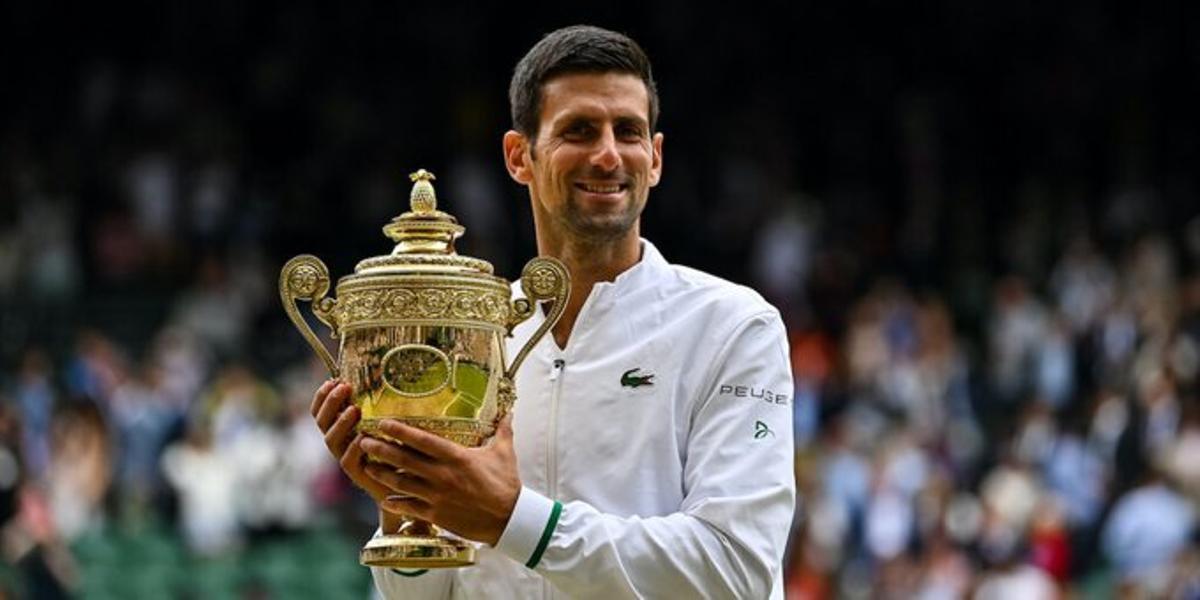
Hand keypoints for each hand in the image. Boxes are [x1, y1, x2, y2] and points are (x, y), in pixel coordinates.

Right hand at [310, 380, 394, 508]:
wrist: (405, 482)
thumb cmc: (397, 445)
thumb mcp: (386, 421)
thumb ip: (378, 404)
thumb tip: (381, 375)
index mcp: (341, 427)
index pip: (321, 410)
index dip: (322, 396)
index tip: (332, 380)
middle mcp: (339, 442)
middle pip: (322, 421)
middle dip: (330, 403)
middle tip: (344, 387)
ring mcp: (345, 457)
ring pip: (331, 440)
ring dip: (340, 423)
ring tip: (354, 409)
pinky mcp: (357, 474)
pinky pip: (348, 461)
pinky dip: (353, 448)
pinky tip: (362, 437)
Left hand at [359, 416, 520, 545]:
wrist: (509, 519)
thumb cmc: (506, 484)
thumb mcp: (504, 453)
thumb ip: (502, 431)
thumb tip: (508, 412)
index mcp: (456, 457)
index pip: (422, 440)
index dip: (400, 431)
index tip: (383, 423)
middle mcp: (442, 475)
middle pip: (404, 460)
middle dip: (381, 450)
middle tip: (363, 441)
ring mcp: (437, 496)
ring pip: (402, 483)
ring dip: (382, 474)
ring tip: (367, 466)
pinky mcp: (436, 515)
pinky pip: (410, 508)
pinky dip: (396, 503)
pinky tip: (384, 499)